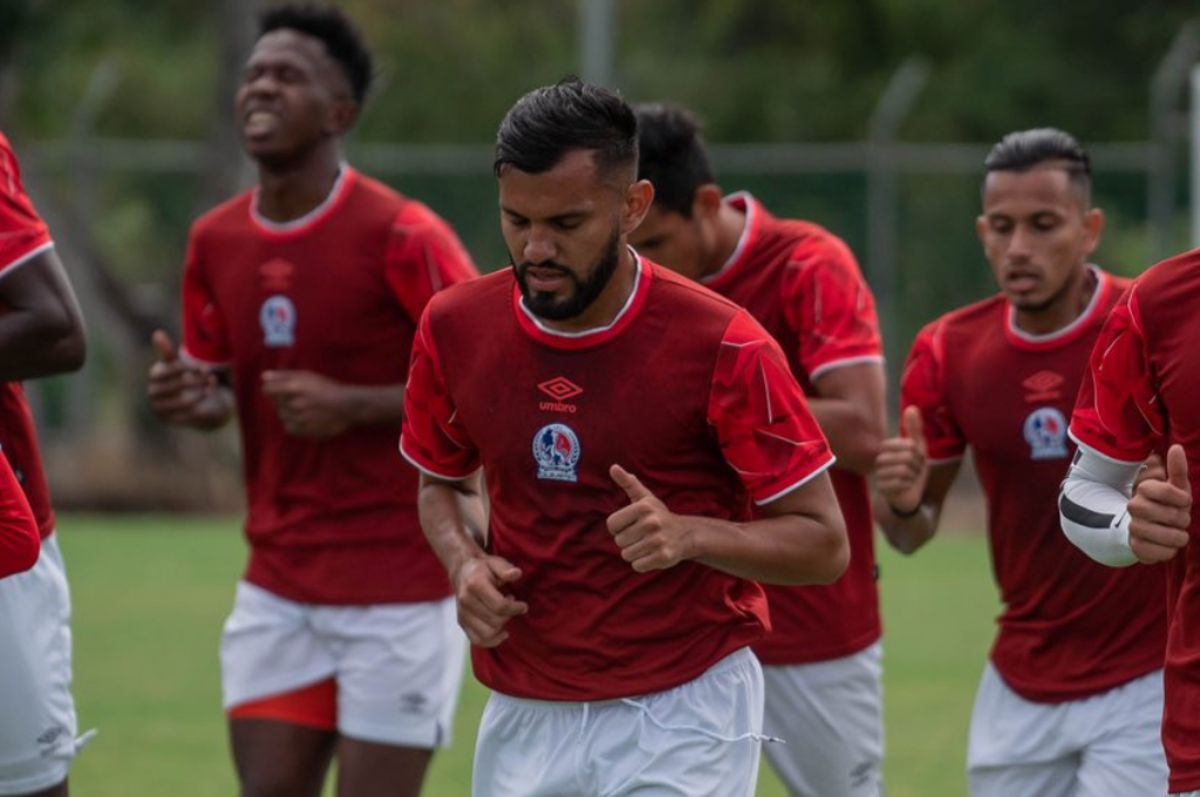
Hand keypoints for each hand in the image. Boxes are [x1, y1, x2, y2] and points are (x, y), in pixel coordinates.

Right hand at [146, 330, 224, 425]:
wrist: (192, 402)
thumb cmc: (183, 378)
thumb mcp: (176, 364)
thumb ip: (167, 351)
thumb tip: (157, 333)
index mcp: (154, 376)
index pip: (166, 372)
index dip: (184, 369)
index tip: (203, 367)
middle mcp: (153, 393)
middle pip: (173, 387)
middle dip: (194, 380)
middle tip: (211, 376)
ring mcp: (161, 408)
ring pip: (180, 402)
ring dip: (199, 394)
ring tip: (211, 388)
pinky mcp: (172, 420)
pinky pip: (186, 416)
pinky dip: (199, 408)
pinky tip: (208, 402)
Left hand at [261, 370, 349, 437]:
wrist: (347, 406)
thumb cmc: (328, 387)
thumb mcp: (307, 375)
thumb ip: (284, 375)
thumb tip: (263, 377)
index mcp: (293, 387)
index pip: (268, 390)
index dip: (272, 390)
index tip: (280, 390)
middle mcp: (294, 404)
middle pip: (276, 404)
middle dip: (284, 401)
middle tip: (301, 398)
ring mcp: (298, 419)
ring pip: (282, 416)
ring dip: (289, 412)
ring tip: (304, 409)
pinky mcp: (304, 431)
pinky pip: (289, 428)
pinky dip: (294, 424)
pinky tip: (305, 419)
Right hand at [451, 556, 527, 647]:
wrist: (463, 572)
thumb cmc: (484, 568)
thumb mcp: (496, 562)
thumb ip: (506, 569)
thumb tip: (517, 574)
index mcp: (475, 584)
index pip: (499, 606)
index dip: (515, 608)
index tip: (523, 606)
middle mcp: (466, 600)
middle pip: (495, 621)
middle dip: (509, 616)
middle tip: (513, 607)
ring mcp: (462, 613)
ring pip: (487, 633)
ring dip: (502, 627)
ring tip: (505, 615)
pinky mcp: (462, 622)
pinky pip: (477, 640)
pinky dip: (492, 641)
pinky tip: (502, 633)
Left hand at [606, 464, 691, 572]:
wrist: (686, 534)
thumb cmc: (658, 515)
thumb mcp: (644, 497)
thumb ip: (628, 483)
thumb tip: (613, 467)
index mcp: (643, 507)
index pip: (612, 524)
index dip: (618, 528)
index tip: (630, 525)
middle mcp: (651, 523)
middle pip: (619, 541)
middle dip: (628, 541)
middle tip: (643, 535)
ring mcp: (658, 540)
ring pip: (627, 555)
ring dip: (635, 553)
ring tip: (648, 544)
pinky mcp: (663, 557)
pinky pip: (637, 566)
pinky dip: (642, 563)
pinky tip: (653, 554)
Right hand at [874, 406, 927, 515]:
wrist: (909, 494)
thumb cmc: (913, 469)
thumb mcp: (917, 448)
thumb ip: (913, 428)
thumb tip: (912, 407)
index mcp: (886, 448)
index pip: (908, 444)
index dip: (918, 453)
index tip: (916, 458)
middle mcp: (879, 460)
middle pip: (907, 457)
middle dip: (917, 466)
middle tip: (914, 471)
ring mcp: (879, 474)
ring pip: (903, 471)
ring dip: (913, 477)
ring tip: (909, 479)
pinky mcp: (882, 488)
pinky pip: (900, 483)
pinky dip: (908, 486)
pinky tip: (905, 487)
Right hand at [1127, 443, 1191, 563]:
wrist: (1147, 528)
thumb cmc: (1166, 504)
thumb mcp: (1175, 486)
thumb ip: (1177, 469)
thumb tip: (1176, 447)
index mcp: (1143, 489)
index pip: (1167, 491)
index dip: (1182, 498)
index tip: (1184, 501)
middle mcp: (1134, 507)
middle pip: (1172, 515)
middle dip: (1183, 519)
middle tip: (1180, 519)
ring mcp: (1134, 527)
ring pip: (1170, 536)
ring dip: (1179, 536)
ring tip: (1176, 533)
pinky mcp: (1136, 547)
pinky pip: (1163, 553)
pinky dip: (1171, 551)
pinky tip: (1167, 544)